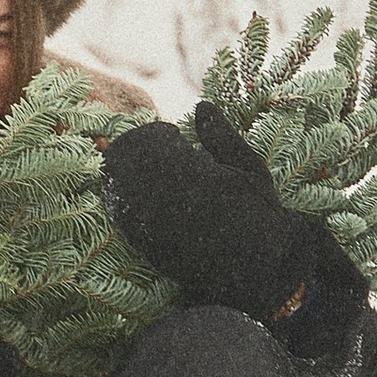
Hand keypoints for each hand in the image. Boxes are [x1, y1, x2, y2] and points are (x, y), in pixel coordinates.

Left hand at [100, 101, 320, 327]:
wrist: (254, 270)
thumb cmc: (259, 214)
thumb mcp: (249, 169)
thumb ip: (222, 137)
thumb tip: (201, 106)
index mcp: (187, 174)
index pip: (148, 142)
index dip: (158, 135)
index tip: (176, 137)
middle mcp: (161, 199)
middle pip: (124, 161)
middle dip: (141, 152)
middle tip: (166, 155)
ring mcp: (148, 225)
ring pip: (117, 187)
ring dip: (132, 175)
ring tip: (160, 177)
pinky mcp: (145, 246)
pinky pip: (120, 214)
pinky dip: (130, 200)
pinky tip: (155, 201)